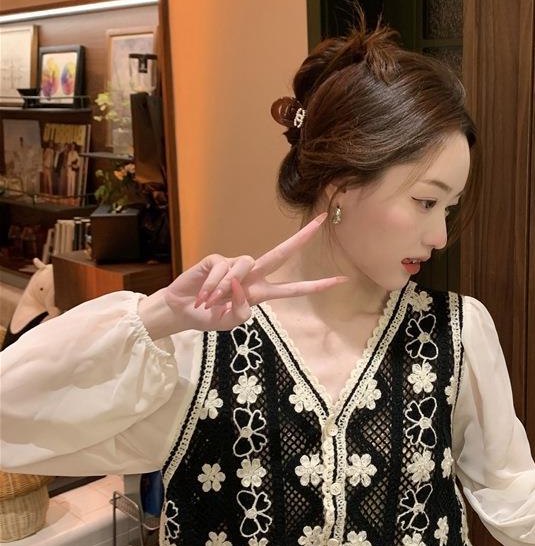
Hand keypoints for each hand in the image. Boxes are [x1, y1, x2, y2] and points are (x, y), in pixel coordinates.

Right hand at [147, 212, 349, 333]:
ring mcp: (235, 265)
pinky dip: (213, 285)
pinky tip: (204, 295)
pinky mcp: (217, 260)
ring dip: (227, 289)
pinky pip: (222, 269)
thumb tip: (241, 285)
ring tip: (211, 302)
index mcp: (262, 293)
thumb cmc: (210, 317)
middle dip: (301, 238)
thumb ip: (241, 312)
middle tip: (321, 221)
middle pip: (280, 254)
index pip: (294, 289)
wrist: (182, 311)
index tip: (341, 280)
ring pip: (245, 265)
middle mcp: (252, 276)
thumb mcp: (230, 323)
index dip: (317, 286)